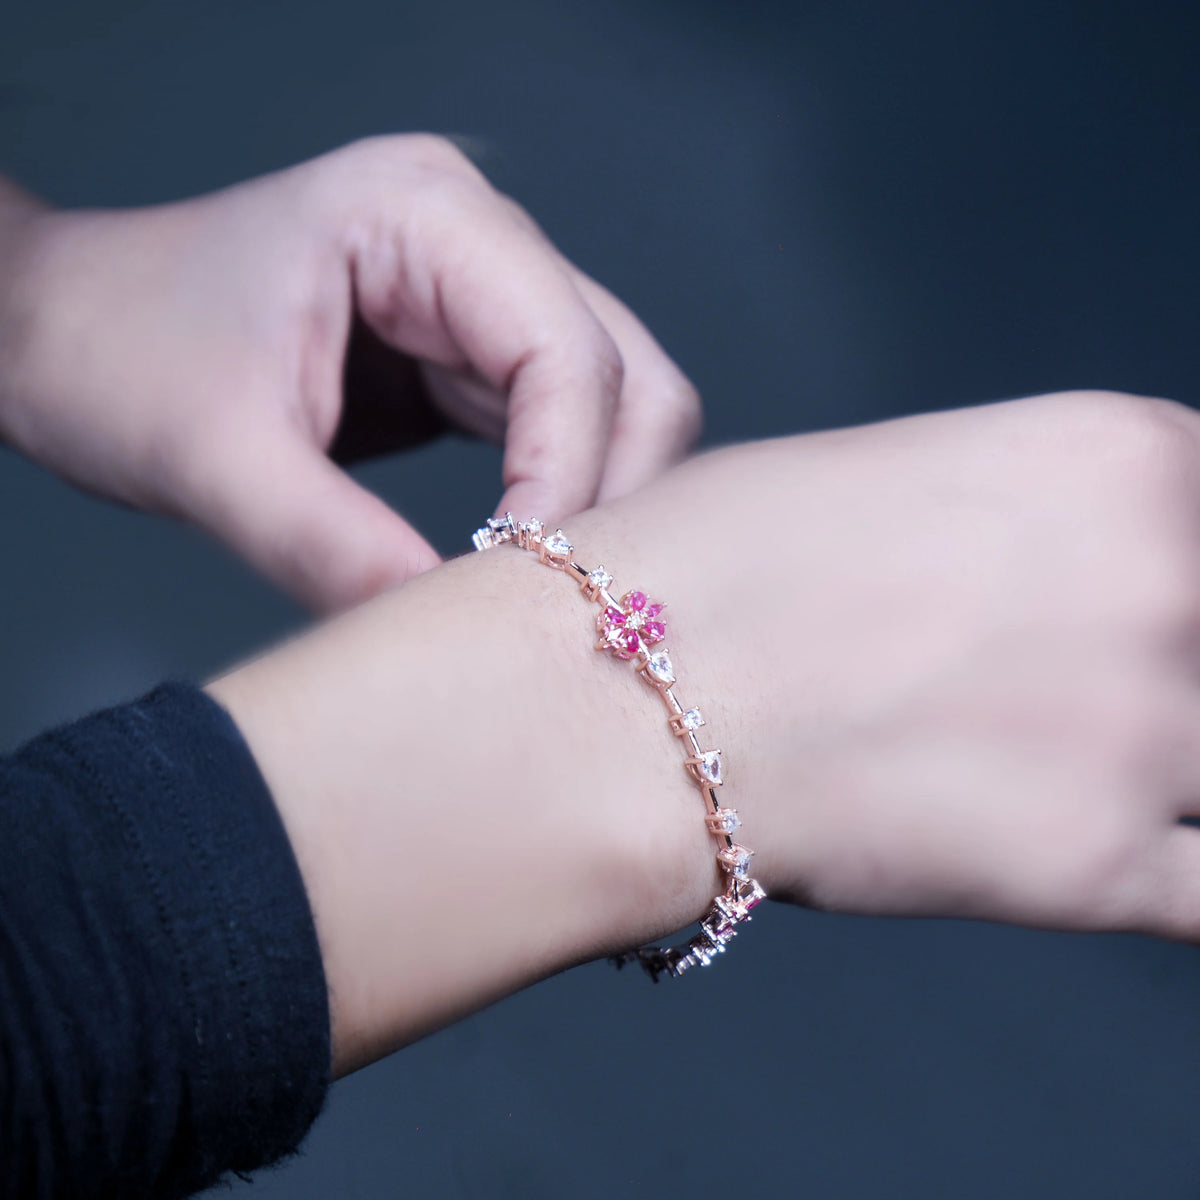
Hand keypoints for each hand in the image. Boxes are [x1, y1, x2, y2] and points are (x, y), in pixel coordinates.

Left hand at [0, 137, 700, 610]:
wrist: (66, 334)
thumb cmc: (114, 350)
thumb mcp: (211, 456)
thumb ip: (329, 547)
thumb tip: (447, 634)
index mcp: (423, 213)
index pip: (567, 351)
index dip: (568, 477)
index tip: (525, 584)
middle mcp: (477, 239)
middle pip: (625, 376)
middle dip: (609, 495)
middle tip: (558, 598)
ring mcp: (482, 295)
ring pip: (614, 408)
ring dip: (593, 504)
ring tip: (537, 590)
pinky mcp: (470, 355)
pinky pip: (559, 433)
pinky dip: (557, 502)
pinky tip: (517, 561)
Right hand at [581, 389, 1199, 938]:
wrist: (624, 690)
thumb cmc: (712, 567)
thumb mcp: (898, 478)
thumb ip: (1022, 516)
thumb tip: (1046, 574)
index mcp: (1118, 453)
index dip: (1182, 576)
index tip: (1142, 614)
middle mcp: (1162, 575)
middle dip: (1164, 675)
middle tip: (1072, 697)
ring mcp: (1140, 725)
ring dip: (1168, 776)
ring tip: (1073, 776)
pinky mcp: (1094, 864)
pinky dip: (1184, 884)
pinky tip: (1120, 865)